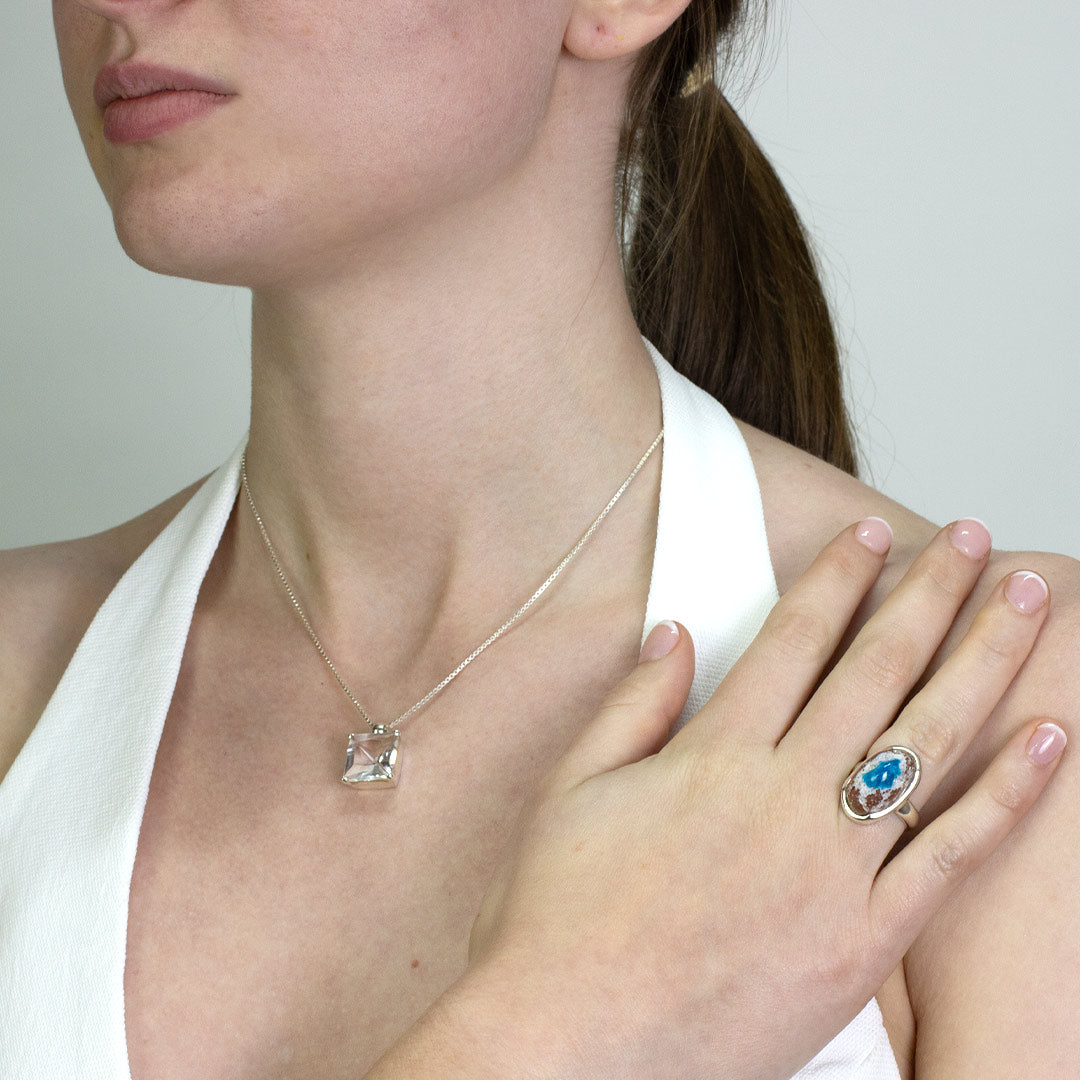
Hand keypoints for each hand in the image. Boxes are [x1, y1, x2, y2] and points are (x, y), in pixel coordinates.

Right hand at [466, 519, 1065, 1079]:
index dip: (839, 578)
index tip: (872, 533)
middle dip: (930, 595)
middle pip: (876, 671)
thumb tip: (674, 633)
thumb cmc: (558, 918)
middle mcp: (783, 796)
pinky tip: (1047, 738)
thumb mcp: (571, 791)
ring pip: (928, 743)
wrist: (573, 1047)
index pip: (794, 640)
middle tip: (973, 541)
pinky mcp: (865, 939)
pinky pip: (951, 856)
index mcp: (713, 755)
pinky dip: (1006, 795)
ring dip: (984, 662)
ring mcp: (832, 868)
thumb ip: (633, 705)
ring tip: (1028, 603)